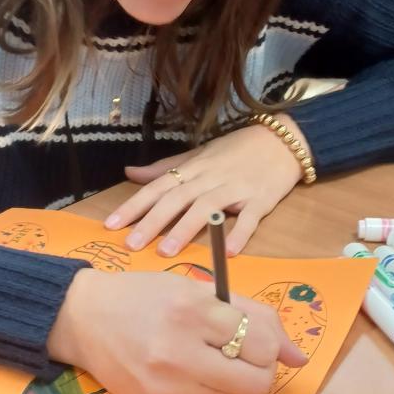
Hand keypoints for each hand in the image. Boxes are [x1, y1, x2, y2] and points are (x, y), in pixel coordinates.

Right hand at [48, 268, 307, 393]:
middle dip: (256, 370)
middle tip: (237, 355)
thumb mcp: (198, 289)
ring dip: (228, 381)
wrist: (83, 320)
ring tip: (199, 358)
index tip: (248, 337)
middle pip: (255, 383)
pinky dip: (202, 393)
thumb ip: (253, 316)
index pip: (261, 345)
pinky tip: (176, 372)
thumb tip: (299, 358)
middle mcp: (178, 353)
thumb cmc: (145, 297)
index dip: (265, 343)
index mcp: (192, 311)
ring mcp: (167, 388)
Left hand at [105, 116, 309, 256]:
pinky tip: (230, 252)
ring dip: (185, 229)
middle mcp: (210, 178)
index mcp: (193, 169)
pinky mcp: (261, 199)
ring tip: (166, 251)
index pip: (158, 187)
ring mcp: (236, 188)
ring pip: (206, 208)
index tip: (111, 225)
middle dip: (152, 222)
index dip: (134, 205)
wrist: (283, 140)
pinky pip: (249, 218)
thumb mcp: (199, 155)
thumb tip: (129, 172)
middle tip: (131, 245)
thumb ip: (166, 168)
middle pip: (177, 199)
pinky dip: (239, 233)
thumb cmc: (237, 150)